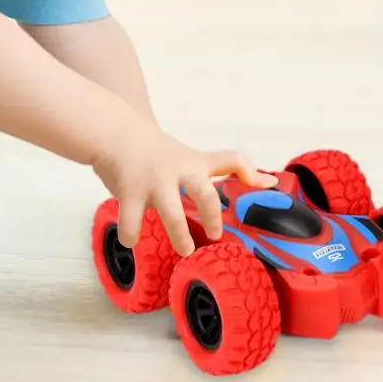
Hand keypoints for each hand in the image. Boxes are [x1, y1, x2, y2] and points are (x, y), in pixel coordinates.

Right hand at [91, 122, 276, 256]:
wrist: (114, 132)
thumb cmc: (153, 149)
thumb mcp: (188, 155)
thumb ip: (220, 168)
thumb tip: (265, 181)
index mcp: (193, 163)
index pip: (230, 161)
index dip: (251, 175)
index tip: (268, 186)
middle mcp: (177, 171)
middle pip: (205, 193)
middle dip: (213, 217)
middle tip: (216, 234)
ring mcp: (153, 183)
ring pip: (172, 216)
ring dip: (180, 237)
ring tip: (184, 249)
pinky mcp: (129, 193)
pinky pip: (132, 224)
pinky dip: (131, 235)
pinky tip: (130, 238)